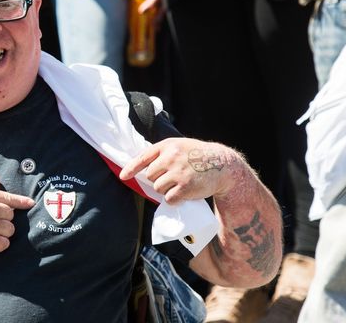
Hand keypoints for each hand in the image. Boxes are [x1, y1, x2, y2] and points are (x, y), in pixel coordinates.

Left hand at [119, 138, 237, 203]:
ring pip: (158, 188)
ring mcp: (178, 172)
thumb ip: (162, 153)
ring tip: (178, 185)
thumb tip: (141, 169)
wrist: (222, 165)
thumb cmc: (198, 155)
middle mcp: (171, 157)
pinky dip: (173, 199)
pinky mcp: (185, 187)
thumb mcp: (180, 146)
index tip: (123, 176)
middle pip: (150, 176)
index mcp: (168, 146)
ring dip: (165, 190)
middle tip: (171, 178)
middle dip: (157, 180)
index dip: (131, 168)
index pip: (143, 157)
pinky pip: (168, 198)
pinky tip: (183, 193)